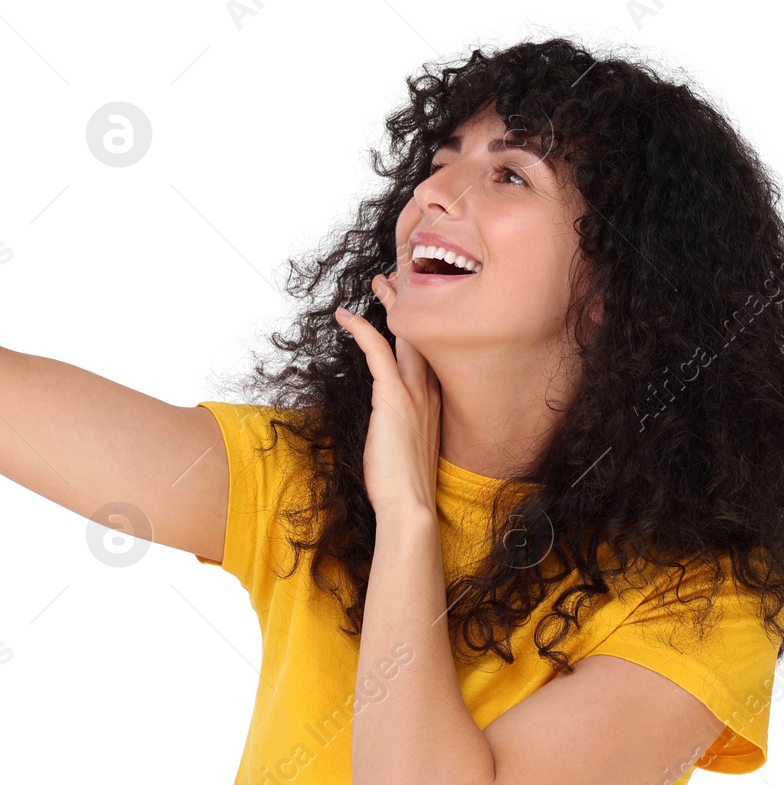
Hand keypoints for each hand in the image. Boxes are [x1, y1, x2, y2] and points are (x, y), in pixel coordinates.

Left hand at [334, 270, 441, 518]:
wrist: (411, 506)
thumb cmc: (405, 486)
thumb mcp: (409, 449)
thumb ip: (404, 428)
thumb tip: (390, 424)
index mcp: (438, 403)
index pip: (432, 355)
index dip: (423, 329)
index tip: (414, 313)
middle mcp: (433, 392)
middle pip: (424, 336)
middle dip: (413, 304)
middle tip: (400, 279)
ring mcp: (416, 392)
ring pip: (406, 335)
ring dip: (392, 304)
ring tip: (378, 282)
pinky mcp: (395, 396)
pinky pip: (377, 350)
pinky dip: (361, 328)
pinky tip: (345, 315)